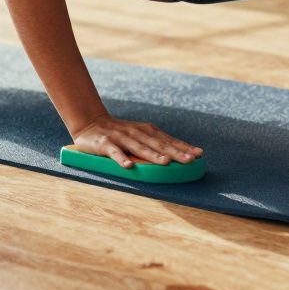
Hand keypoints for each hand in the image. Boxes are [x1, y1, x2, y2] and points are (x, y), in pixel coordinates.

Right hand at [71, 114, 202, 168]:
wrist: (90, 123)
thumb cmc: (119, 133)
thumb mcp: (138, 135)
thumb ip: (154, 144)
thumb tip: (176, 156)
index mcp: (146, 131)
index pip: (168, 140)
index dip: (183, 147)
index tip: (199, 154)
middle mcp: (136, 132)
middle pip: (158, 144)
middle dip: (175, 152)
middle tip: (190, 160)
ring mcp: (121, 137)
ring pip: (139, 147)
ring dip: (153, 155)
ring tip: (166, 163)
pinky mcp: (105, 144)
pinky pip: (114, 152)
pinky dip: (122, 159)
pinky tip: (129, 166)